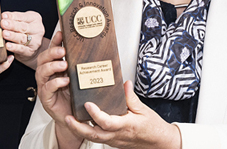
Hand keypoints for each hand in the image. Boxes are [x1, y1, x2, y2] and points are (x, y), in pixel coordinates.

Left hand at [1, 11, 44, 65]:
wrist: (32, 45)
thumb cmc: (24, 29)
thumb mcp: (21, 21)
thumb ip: (13, 19)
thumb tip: (3, 17)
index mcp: (35, 18)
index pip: (23, 17)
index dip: (12, 16)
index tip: (3, 16)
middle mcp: (37, 30)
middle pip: (23, 27)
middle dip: (12, 25)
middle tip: (3, 24)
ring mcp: (35, 41)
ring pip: (22, 38)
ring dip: (12, 36)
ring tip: (4, 34)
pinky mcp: (30, 51)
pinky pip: (21, 49)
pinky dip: (14, 48)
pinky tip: (8, 46)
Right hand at [35, 31, 82, 148]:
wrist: (74, 118)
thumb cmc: (76, 97)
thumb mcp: (79, 79)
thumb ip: (81, 66)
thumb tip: (94, 51)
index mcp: (55, 68)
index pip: (52, 51)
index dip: (55, 41)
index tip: (61, 33)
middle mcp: (47, 76)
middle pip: (42, 59)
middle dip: (51, 52)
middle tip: (62, 50)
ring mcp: (45, 86)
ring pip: (41, 72)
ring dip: (52, 66)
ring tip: (64, 64)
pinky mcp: (46, 99)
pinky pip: (47, 88)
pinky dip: (55, 83)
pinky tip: (64, 81)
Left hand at [64, 81, 180, 148]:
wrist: (159, 143)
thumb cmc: (153, 127)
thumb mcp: (144, 110)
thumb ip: (131, 97)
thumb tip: (124, 84)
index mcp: (126, 126)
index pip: (107, 122)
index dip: (96, 114)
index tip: (87, 104)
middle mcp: (117, 135)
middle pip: (94, 135)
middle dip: (78, 127)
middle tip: (68, 118)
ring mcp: (114, 140)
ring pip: (93, 138)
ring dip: (79, 130)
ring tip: (69, 119)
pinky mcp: (112, 141)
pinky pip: (97, 137)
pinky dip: (87, 131)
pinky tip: (80, 122)